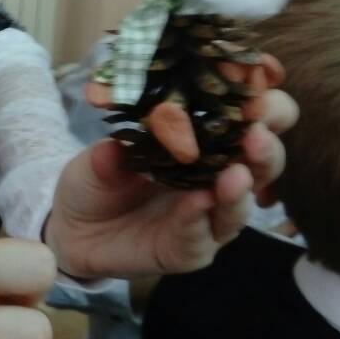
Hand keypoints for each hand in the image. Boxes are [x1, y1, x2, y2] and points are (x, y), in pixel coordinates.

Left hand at [44, 89, 297, 278]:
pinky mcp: (188, 250)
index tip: (257, 88)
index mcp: (209, 143)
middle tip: (257, 133)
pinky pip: (201, 238)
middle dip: (266, 146)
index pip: (252, 119)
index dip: (262, 103)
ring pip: (241, 206)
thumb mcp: (99, 156)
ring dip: (240, 189)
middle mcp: (219, 180)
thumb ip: (112, 150)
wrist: (72, 227)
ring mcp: (208, 218)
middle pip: (263, 163)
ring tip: (235, 174)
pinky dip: (200, 219)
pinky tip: (198, 203)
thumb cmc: (99, 179)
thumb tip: (116, 143)